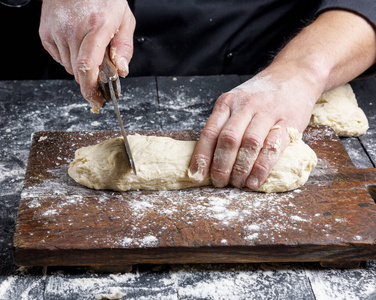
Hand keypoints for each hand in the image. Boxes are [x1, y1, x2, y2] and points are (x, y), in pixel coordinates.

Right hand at [39, 0, 134, 111]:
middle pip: (78, 72)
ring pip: (69, 67)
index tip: (97, 100)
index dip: (91, 88)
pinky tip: (76, 44)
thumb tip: (122, 71)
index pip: (88, 66)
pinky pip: (59, 58)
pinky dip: (69, 58)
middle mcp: (74, 29)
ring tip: (88, 47)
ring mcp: (57, 31)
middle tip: (101, 72)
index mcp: (96, 26)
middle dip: (91, 79)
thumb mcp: (124, 19)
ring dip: (81, 67)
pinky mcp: (46, 33)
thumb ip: (124, 47)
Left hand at [189, 64, 320, 188]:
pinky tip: (255, 180)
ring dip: (241, 168)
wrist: (294, 75)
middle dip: (221, 166)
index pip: (210, 132)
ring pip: (250, 144)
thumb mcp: (236, 102)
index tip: (196, 175)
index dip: (202, 156)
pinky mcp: (289, 121)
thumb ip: (224, 124)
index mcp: (227, 102)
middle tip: (220, 183)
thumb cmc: (260, 95)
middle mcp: (245, 105)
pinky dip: (262, 167)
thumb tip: (208, 158)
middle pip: (228, 139)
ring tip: (237, 183)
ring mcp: (267, 112)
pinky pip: (273, 147)